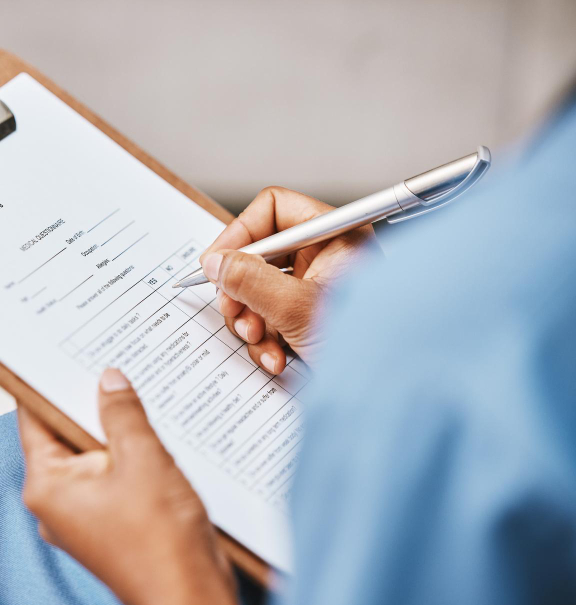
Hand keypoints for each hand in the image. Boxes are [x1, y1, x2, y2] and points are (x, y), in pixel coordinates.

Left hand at [18, 369, 243, 604]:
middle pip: (63, 436)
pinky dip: (126, 456)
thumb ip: (121, 413)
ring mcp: (81, 516)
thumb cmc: (160, 540)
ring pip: (91, 456)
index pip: (34, 419)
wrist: (191, 598)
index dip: (46, 383)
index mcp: (47, 485)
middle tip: (107, 364)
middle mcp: (55, 503)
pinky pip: (110, 478)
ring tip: (137, 396)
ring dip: (113, 431)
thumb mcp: (142, 458)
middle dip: (88, 404)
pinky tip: (152, 436)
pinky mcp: (108, 524)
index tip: (55, 352)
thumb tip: (109, 380)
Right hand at [201, 186, 378, 372]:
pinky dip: (266, 340)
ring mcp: (318, 290)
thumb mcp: (296, 309)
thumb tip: (216, 262)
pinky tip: (277, 358)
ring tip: (261, 340)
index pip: (274, 210)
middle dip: (242, 288)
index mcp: (335, 236)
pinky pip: (271, 318)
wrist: (389, 395)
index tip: (216, 263)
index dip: (240, 234)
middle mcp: (327, 258)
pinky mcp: (310, 319)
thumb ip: (249, 280)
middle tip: (234, 309)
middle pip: (261, 254)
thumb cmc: (368, 347)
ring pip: (260, 290)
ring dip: (251, 320)